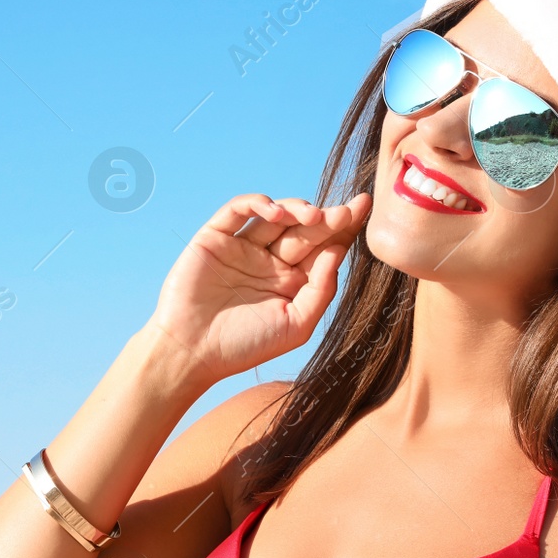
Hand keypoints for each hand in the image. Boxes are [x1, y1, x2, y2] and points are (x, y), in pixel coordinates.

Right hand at [147, 191, 371, 386]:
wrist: (192, 353)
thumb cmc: (245, 346)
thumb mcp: (296, 325)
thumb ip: (320, 289)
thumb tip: (339, 251)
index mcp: (293, 281)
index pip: (323, 247)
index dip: (344, 227)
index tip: (364, 206)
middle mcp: (271, 261)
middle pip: (305, 229)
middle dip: (327, 218)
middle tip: (345, 211)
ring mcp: (243, 247)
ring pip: (276, 215)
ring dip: (297, 209)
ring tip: (313, 216)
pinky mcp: (216, 237)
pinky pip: (238, 210)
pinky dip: (258, 204)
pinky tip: (275, 213)